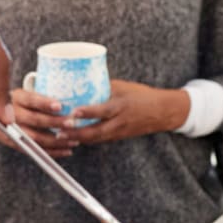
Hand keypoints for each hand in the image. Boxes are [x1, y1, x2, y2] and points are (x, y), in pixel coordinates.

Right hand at [0, 88, 74, 157]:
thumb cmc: (8, 102)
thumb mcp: (18, 94)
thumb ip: (35, 98)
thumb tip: (64, 102)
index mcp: (15, 98)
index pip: (30, 100)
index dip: (45, 103)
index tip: (60, 105)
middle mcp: (12, 113)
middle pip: (35, 120)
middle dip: (55, 123)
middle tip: (71, 123)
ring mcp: (12, 130)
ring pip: (36, 138)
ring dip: (57, 141)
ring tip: (74, 140)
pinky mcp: (14, 143)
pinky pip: (34, 149)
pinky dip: (51, 152)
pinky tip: (66, 151)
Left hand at [60, 80, 189, 145]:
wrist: (162, 112)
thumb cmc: (142, 96)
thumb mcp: (124, 87)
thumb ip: (104, 87)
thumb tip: (82, 82)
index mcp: (122, 106)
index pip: (103, 111)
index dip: (87, 112)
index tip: (72, 112)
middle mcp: (120, 121)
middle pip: (96, 131)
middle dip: (76, 133)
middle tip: (59, 131)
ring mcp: (119, 131)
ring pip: (96, 138)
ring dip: (78, 139)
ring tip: (61, 136)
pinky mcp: (119, 137)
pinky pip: (101, 139)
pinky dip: (87, 139)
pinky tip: (74, 137)